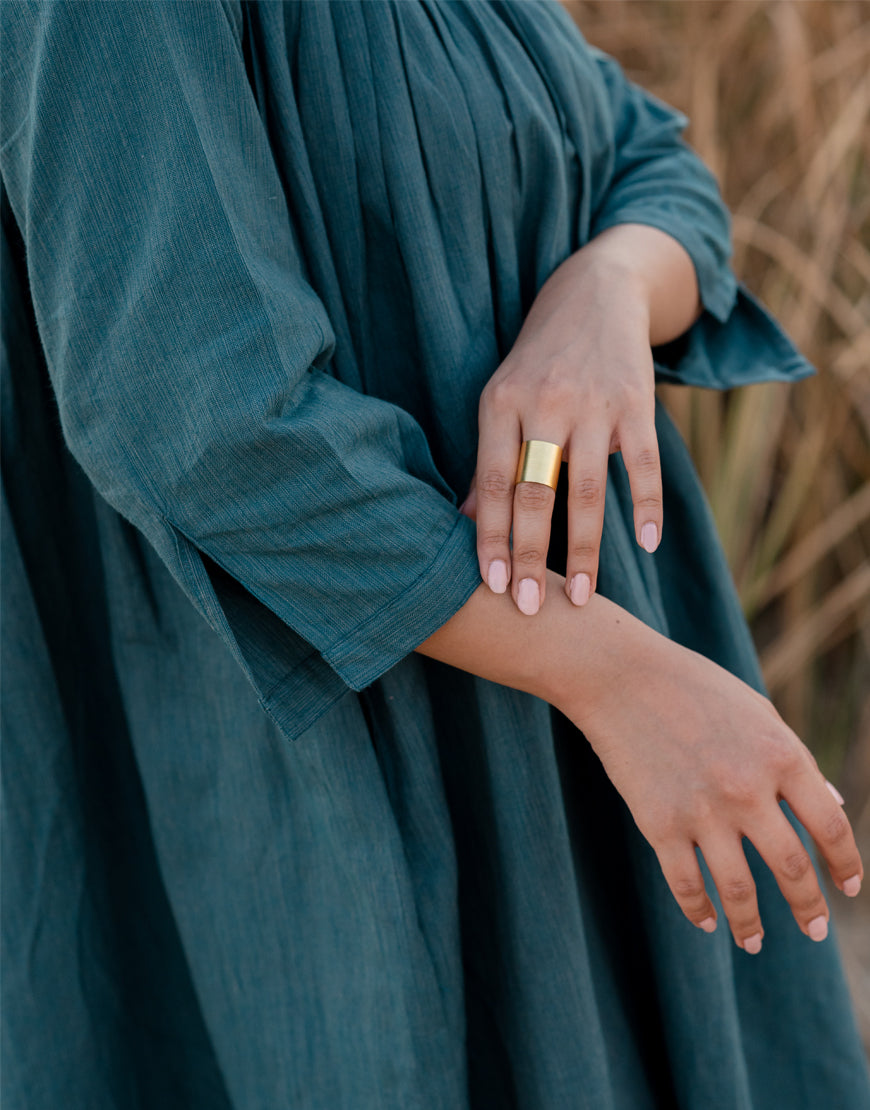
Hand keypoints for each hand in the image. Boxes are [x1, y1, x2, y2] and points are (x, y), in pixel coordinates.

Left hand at [459, 224, 700, 616]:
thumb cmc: (538, 362)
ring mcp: (594, 403)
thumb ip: (488, 460)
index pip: (491, 483)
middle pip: (535, 492)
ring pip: (588, 489)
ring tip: (581, 596)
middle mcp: (545, 403)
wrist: (594, 294)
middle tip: (531, 607)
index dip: (490, 537)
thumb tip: (460, 522)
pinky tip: (647, 544)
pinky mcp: (637, 402)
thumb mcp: (501, 400)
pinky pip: (645, 464)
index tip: (491, 586)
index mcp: (500, 404)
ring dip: (584, 549)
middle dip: (531, 555)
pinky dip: (647, 506)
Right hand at [556, 618, 863, 951]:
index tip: (846, 890)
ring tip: (755, 942)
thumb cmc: (694, 687)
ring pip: (739, 890)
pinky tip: (707, 921)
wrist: (620, 677)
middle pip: (792, 869)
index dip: (845, 866)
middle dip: (808, 909)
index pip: (831, 828)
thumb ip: (796, 761)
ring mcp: (702, 810)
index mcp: (781, 755)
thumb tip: (835, 808)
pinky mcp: (658, 823)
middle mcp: (748, 788)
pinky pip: (686, 884)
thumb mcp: (758, 712)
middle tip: (815, 931)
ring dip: (752, 926)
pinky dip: (699, 910)